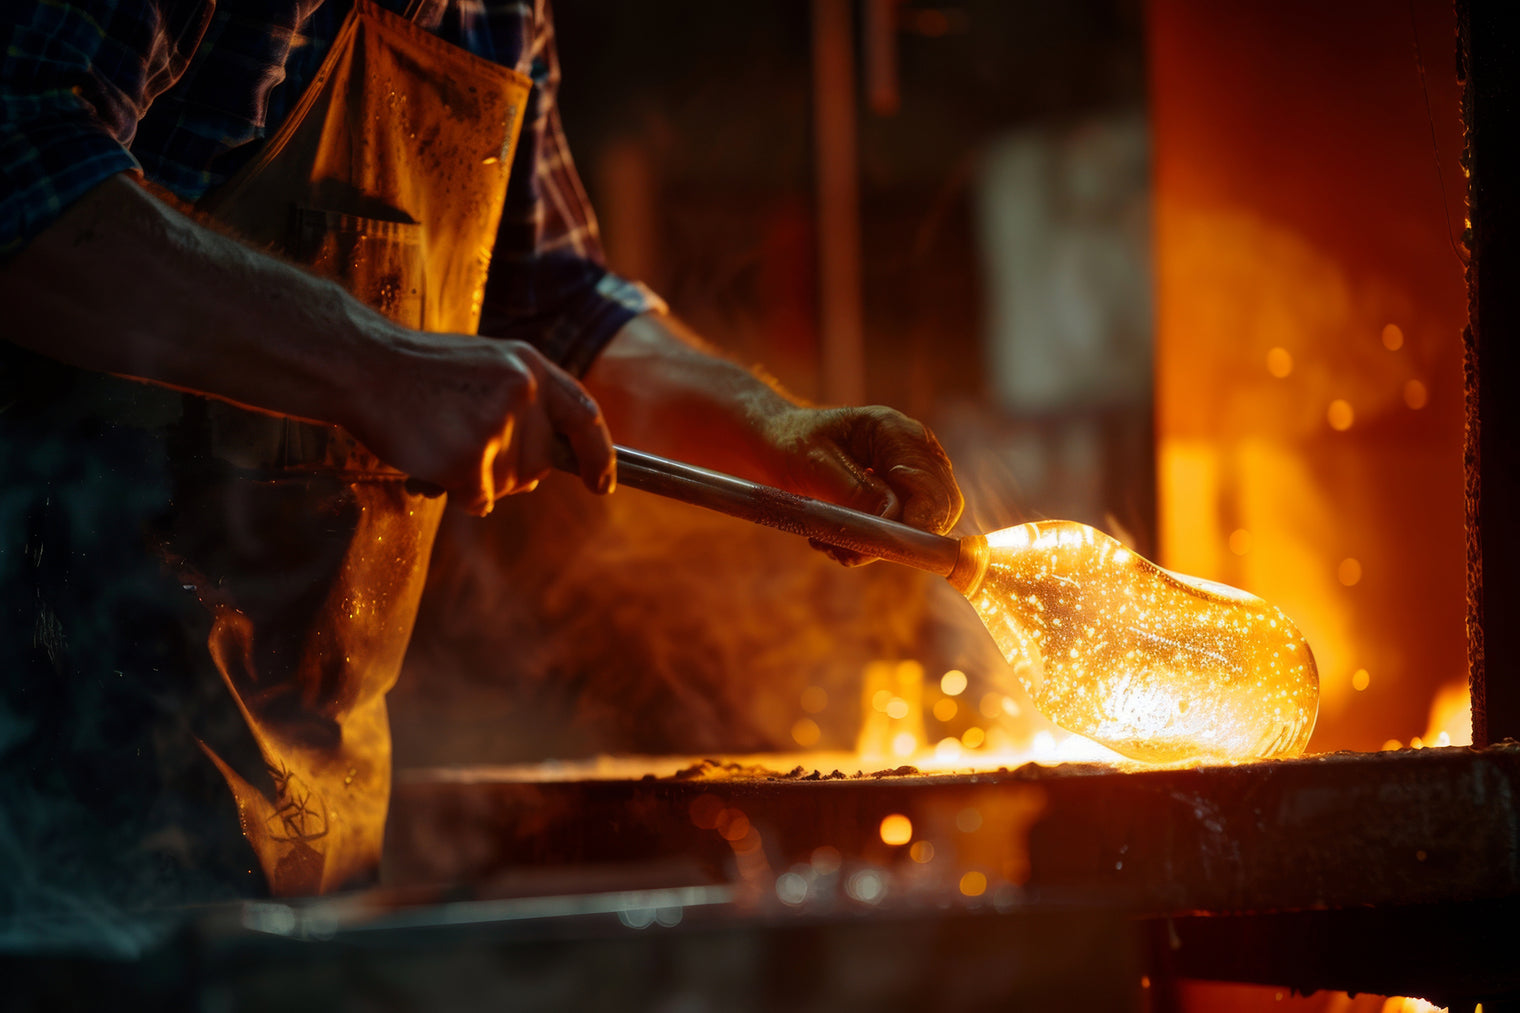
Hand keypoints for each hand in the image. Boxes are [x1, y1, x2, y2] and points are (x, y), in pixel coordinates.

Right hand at [352, 332, 614, 515]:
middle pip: (541, 465)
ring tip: (439, 438)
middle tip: (463, 442)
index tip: (602, 484)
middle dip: (509, 470)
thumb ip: (521, 405)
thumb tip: (541, 468)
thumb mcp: (485, 367)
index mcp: (530, 366)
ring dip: (476, 479)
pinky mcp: (472, 456)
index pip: (585, 417)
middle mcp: (525, 393)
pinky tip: (430, 457)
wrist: (359, 364)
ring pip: (509, 485)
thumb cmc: (415, 372)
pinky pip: (479, 498)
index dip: (599, 455)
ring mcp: (499, 425)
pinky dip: (454, 490)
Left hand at [764, 405, 964, 564]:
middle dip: (898, 537)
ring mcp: (911, 475)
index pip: (933, 487)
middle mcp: (912, 451)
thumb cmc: (792, 445)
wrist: (778, 444)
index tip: (879, 543)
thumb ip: (856, 492)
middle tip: (847, 546)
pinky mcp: (900, 496)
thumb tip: (894, 517)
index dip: (917, 522)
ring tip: (829, 540)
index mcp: (894, 431)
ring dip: (877, 545)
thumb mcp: (816, 466)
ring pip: (922, 527)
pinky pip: (902, 532)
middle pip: (941, 510)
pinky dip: (869, 545)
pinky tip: (833, 537)